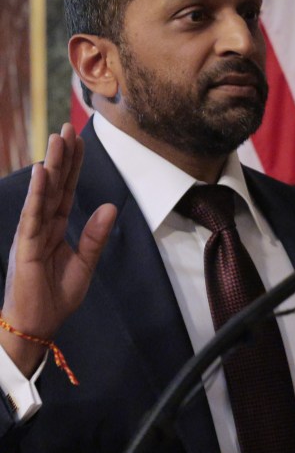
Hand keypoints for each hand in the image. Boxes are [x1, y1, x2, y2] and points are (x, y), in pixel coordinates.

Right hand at [1, 125, 115, 374]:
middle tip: (68, 128)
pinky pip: (32, 215)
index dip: (72, 167)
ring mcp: (31, 233)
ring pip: (43, 194)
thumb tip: (110, 207)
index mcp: (54, 228)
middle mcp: (40, 225)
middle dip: (62, 158)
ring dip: (50, 166)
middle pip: (54, 186)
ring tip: (57, 140)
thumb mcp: (84, 264)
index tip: (78, 141)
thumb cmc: (56, 297)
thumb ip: (94, 236)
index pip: (65, 191)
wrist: (38, 324)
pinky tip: (42, 172)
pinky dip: (37, 194)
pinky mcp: (26, 246)